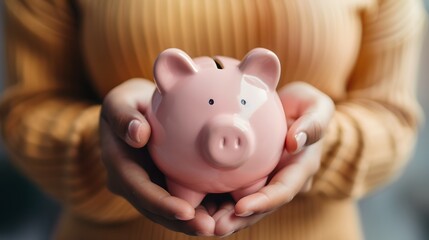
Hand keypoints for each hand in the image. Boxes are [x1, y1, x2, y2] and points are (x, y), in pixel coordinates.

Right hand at [100, 78, 214, 235]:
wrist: (136, 114)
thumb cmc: (129, 104)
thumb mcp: (119, 102)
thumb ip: (124, 117)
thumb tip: (138, 134)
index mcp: (120, 167)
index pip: (140, 191)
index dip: (162, 204)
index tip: (186, 211)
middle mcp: (133, 185)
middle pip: (157, 210)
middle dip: (183, 223)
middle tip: (211, 228)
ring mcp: (149, 188)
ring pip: (171, 212)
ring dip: (194, 222)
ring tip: (222, 226)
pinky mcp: (165, 186)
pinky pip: (183, 201)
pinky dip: (202, 209)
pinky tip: (224, 211)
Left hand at [213, 82, 334, 236]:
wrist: (293, 110)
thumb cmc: (306, 106)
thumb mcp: (316, 107)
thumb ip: (312, 123)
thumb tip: (295, 142)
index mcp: (299, 168)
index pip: (282, 190)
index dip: (263, 201)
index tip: (241, 207)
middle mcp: (281, 180)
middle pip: (261, 206)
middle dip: (240, 219)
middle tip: (216, 228)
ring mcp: (265, 180)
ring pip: (245, 204)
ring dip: (225, 216)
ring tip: (203, 224)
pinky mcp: (249, 176)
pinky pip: (234, 191)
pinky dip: (218, 201)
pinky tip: (198, 207)